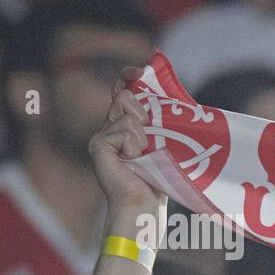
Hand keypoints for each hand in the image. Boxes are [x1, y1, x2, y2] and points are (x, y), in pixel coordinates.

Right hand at [87, 66, 164, 222]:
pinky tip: (132, 160)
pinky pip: (124, 130)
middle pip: (127, 98)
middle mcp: (109, 127)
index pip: (123, 91)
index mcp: (123, 125)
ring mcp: (101, 135)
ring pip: (128, 115)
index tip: (140, 70)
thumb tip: (176, 99)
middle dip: (144, 115)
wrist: (144, 204)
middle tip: (149, 142)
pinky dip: (134, 145)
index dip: (129, 77)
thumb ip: (161, 122)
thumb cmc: (158, 179)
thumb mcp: (163, 144)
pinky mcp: (98, 145)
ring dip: (143, 136)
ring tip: (142, 156)